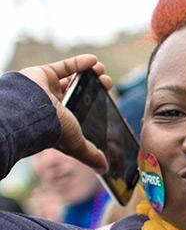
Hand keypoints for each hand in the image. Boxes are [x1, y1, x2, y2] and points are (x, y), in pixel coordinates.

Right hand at [18, 54, 110, 172]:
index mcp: (60, 120)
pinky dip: (78, 62)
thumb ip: (90, 154)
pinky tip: (93, 60)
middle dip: (94, 87)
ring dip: (88, 73)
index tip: (110, 98)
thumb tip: (105, 169)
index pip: (80, 111)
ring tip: (102, 70)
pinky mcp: (42, 74)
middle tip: (107, 83)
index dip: (94, 104)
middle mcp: (52, 105)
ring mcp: (46, 89)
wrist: (31, 113)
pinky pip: (62, 66)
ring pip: (70, 78)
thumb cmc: (52, 130)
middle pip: (77, 92)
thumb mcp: (76, 144)